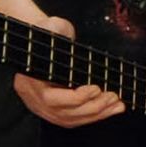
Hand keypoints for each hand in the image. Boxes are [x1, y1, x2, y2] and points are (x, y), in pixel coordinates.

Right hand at [11, 16, 125, 128]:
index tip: (96, 88)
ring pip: (70, 120)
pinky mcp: (53, 110)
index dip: (75, 98)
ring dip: (97, 114)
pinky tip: (111, 109)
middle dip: (92, 107)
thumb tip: (64, 34)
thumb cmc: (48, 32)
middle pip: (63, 113)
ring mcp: (41, 107)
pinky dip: (94, 116)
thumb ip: (58, 31)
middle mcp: (33, 97)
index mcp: (29, 79)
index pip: (51, 99)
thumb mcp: (52, 26)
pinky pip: (74, 119)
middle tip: (112, 97)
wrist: (42, 38)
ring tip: (117, 104)